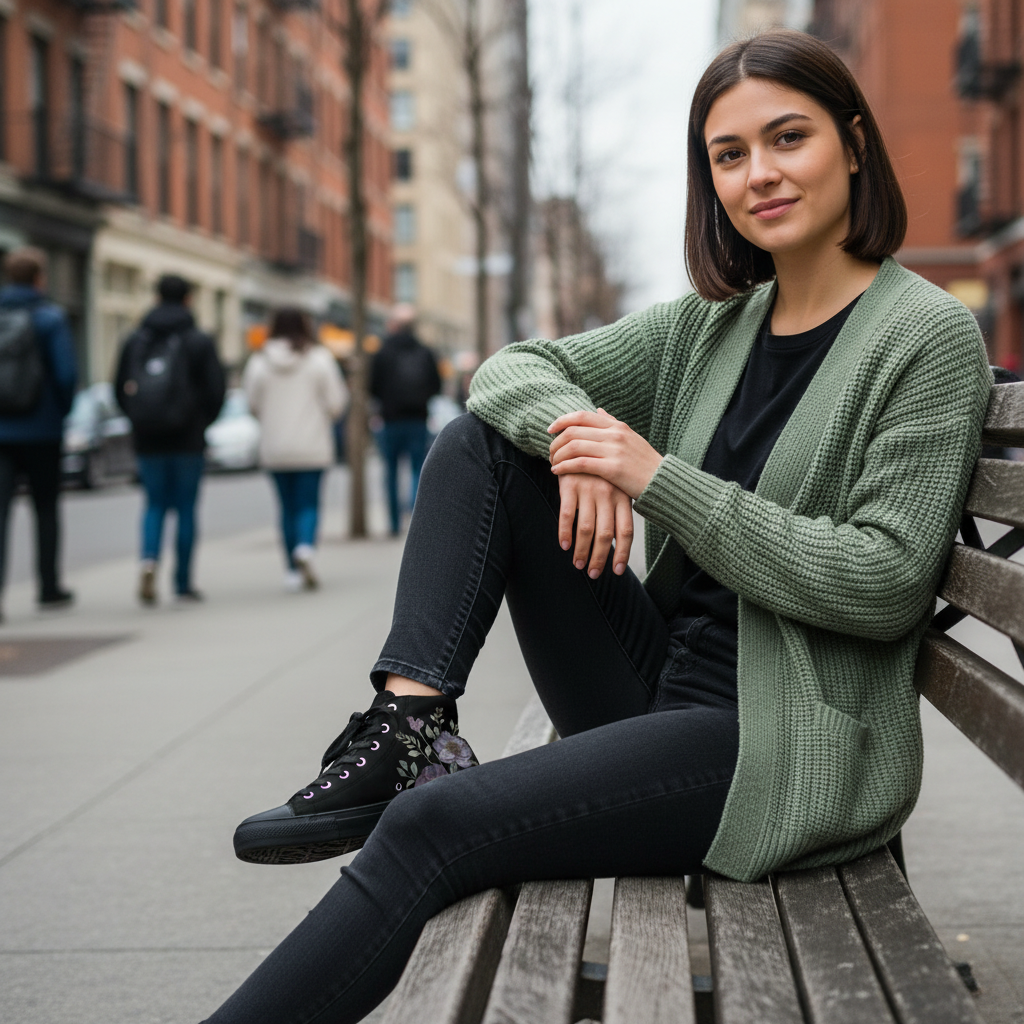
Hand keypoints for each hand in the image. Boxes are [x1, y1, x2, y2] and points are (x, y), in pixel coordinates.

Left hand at [548, 409, 663, 498]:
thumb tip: (599, 410)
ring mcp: (614, 450)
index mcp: (617, 426)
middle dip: (556, 442)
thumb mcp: (631, 438)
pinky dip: (564, 467)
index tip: (550, 430)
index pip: (581, 416)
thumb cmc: (645, 463)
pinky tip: (558, 472)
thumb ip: (613, 424)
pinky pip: (580, 463)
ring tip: (553, 464)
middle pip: (573, 431)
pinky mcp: (613, 469)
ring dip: (557, 455)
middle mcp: (614, 435)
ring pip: (574, 446)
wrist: (663, 483)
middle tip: (550, 453)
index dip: (561, 421)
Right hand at [556, 472, 634, 577]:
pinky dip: (565, 533)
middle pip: (606, 534)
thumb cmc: (599, 471)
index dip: (622, 552)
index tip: (618, 571)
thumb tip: (617, 543)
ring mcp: (589, 489)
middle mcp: (608, 494)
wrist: (580, 441)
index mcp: (623, 496)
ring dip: (582, 550)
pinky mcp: (570, 485)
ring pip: (586, 528)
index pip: (626, 530)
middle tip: (594, 574)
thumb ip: (617, 510)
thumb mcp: (615, 486)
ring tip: (578, 565)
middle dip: (600, 557)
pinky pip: (567, 515)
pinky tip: (564, 545)